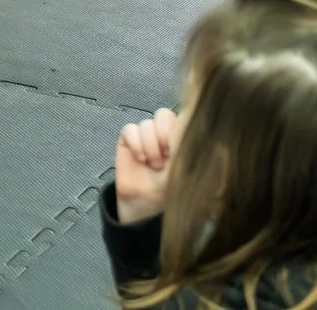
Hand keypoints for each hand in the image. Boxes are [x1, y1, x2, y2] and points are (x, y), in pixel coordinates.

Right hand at [113, 107, 179, 224]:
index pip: (181, 117)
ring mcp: (145, 135)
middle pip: (162, 114)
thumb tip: (188, 125)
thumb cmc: (169, 188)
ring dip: (149, 145)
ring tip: (153, 164)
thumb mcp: (183, 167)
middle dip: (163, 136)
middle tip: (164, 156)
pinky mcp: (128, 139)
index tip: (176, 149)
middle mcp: (163, 133)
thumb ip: (184, 146)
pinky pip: (129, 129)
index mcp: (181, 138)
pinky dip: (135, 143)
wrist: (146, 203)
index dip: (177, 129)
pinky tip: (140, 159)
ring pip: (145, 123)